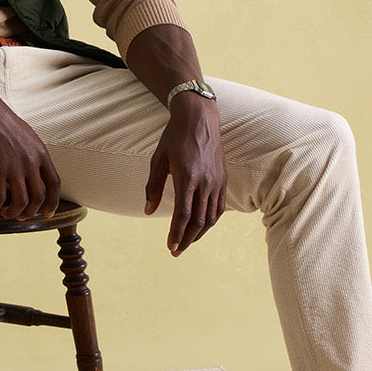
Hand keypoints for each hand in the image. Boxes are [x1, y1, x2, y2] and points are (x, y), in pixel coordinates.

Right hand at [0, 47, 60, 220]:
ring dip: (15, 213)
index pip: (55, 183)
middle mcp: (31, 161)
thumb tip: (34, 169)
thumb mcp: (26, 135)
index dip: (53, 202)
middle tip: (22, 216)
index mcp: (40, 152)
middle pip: (39, 197)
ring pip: (22, 202)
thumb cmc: (1, 121)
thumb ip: (33, 153)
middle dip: (32, 212)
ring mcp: (14, 166)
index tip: (48, 213)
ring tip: (7, 213)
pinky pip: (0, 198)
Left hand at [144, 96, 225, 255]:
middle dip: (187, 239)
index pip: (183, 214)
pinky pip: (220, 207)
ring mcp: (217, 181)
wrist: (199, 118)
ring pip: (211, 217)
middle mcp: (205, 181)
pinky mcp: (223, 179)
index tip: (170, 247)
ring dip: (199, 234)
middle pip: (198, 220)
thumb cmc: (175, 137)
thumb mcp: (158, 159)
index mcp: (187, 177)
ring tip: (187, 242)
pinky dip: (211, 221)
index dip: (177, 233)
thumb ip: (153, 187)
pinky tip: (201, 227)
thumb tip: (148, 211)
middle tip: (176, 251)